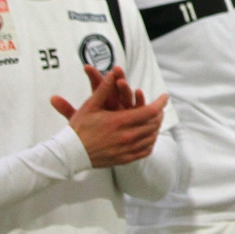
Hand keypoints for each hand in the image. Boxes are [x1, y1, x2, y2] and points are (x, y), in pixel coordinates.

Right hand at [51, 66, 167, 167]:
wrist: (70, 154)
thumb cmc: (79, 128)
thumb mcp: (90, 106)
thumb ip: (104, 89)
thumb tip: (113, 74)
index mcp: (120, 121)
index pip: (149, 111)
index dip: (160, 103)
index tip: (164, 97)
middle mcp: (126, 136)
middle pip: (153, 124)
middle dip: (159, 114)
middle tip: (159, 108)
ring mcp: (126, 149)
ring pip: (151, 138)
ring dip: (156, 128)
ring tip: (155, 120)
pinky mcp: (124, 159)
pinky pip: (145, 151)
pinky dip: (150, 142)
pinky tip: (149, 137)